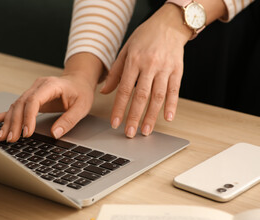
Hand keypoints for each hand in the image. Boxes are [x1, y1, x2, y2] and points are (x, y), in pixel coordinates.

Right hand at [0, 73, 95, 141]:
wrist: (78, 81)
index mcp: (50, 85)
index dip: (28, 117)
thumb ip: (69, 120)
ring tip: (3, 137)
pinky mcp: (31, 97)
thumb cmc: (81, 92)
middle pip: (21, 104)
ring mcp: (33, 90)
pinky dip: (7, 114)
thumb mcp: (82, 107)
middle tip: (11, 139)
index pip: (34, 100)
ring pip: (16, 106)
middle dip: (15, 123)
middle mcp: (38, 86)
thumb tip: (55, 134)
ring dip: (9, 122)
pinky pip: (17, 106)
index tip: (27, 133)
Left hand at [100, 4, 191, 137]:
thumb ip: (115, 72)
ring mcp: (165, 68)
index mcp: (134, 61)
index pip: (124, 89)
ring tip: (146, 130)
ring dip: (152, 116)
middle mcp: (149, 65)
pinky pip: (175, 90)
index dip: (119, 108)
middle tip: (130, 133)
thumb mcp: (125, 51)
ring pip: (158, 96)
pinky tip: (167, 117)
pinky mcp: (178, 70)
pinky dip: (172, 105)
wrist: (169, 24)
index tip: (115, 123)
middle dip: (134, 117)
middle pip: (141, 96)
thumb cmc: (144, 37)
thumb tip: (104, 91)